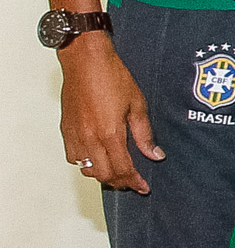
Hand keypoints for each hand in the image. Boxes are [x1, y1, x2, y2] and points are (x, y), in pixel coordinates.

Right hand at [57, 39, 161, 193]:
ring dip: (101, 175)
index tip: (143, 187)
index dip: (134, 181)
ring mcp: (75, 134)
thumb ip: (144, 134)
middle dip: (119, 182)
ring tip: (116, 172)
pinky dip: (85, 164)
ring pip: (85, 169)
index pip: (122, 169)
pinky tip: (97, 158)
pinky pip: (72, 157)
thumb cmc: (112, 77)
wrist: (85, 60)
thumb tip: (155, 154)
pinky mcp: (65, 129)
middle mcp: (89, 138)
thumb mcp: (137, 104)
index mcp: (109, 133)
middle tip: (132, 181)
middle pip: (103, 175)